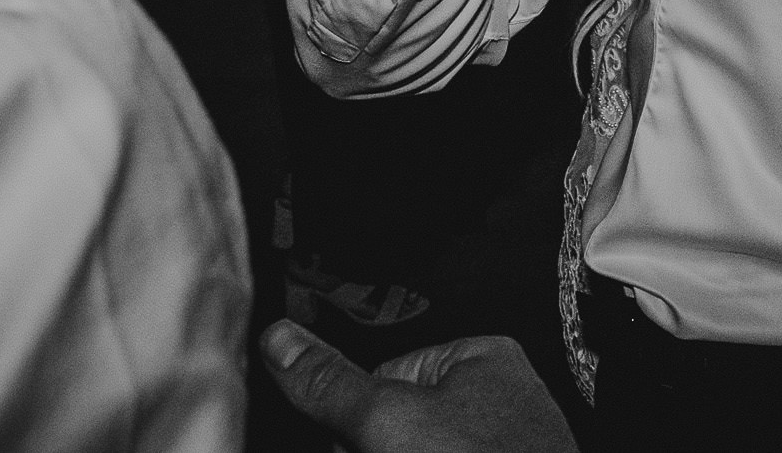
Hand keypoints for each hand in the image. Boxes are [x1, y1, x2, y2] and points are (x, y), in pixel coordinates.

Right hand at [259, 320, 578, 452]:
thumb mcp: (388, 420)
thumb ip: (332, 384)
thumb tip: (279, 340)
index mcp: (483, 357)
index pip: (385, 377)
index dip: (358, 422)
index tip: (357, 445)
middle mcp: (499, 397)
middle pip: (398, 424)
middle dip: (375, 447)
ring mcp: (502, 444)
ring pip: (414, 448)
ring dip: (389, 451)